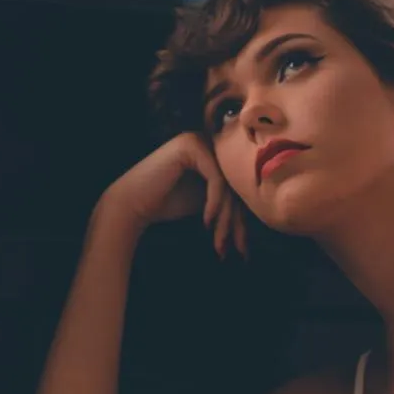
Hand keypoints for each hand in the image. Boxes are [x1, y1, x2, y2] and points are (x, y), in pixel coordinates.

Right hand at [99, 132, 248, 259]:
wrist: (132, 203)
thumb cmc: (166, 204)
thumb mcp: (206, 202)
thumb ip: (229, 201)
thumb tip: (261, 213)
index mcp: (215, 154)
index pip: (237, 188)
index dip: (241, 221)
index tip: (242, 250)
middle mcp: (210, 142)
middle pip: (235, 186)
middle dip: (236, 224)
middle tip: (238, 252)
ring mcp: (200, 141)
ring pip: (227, 184)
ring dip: (225, 219)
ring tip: (219, 244)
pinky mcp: (191, 146)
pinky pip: (215, 179)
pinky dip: (214, 203)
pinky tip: (206, 222)